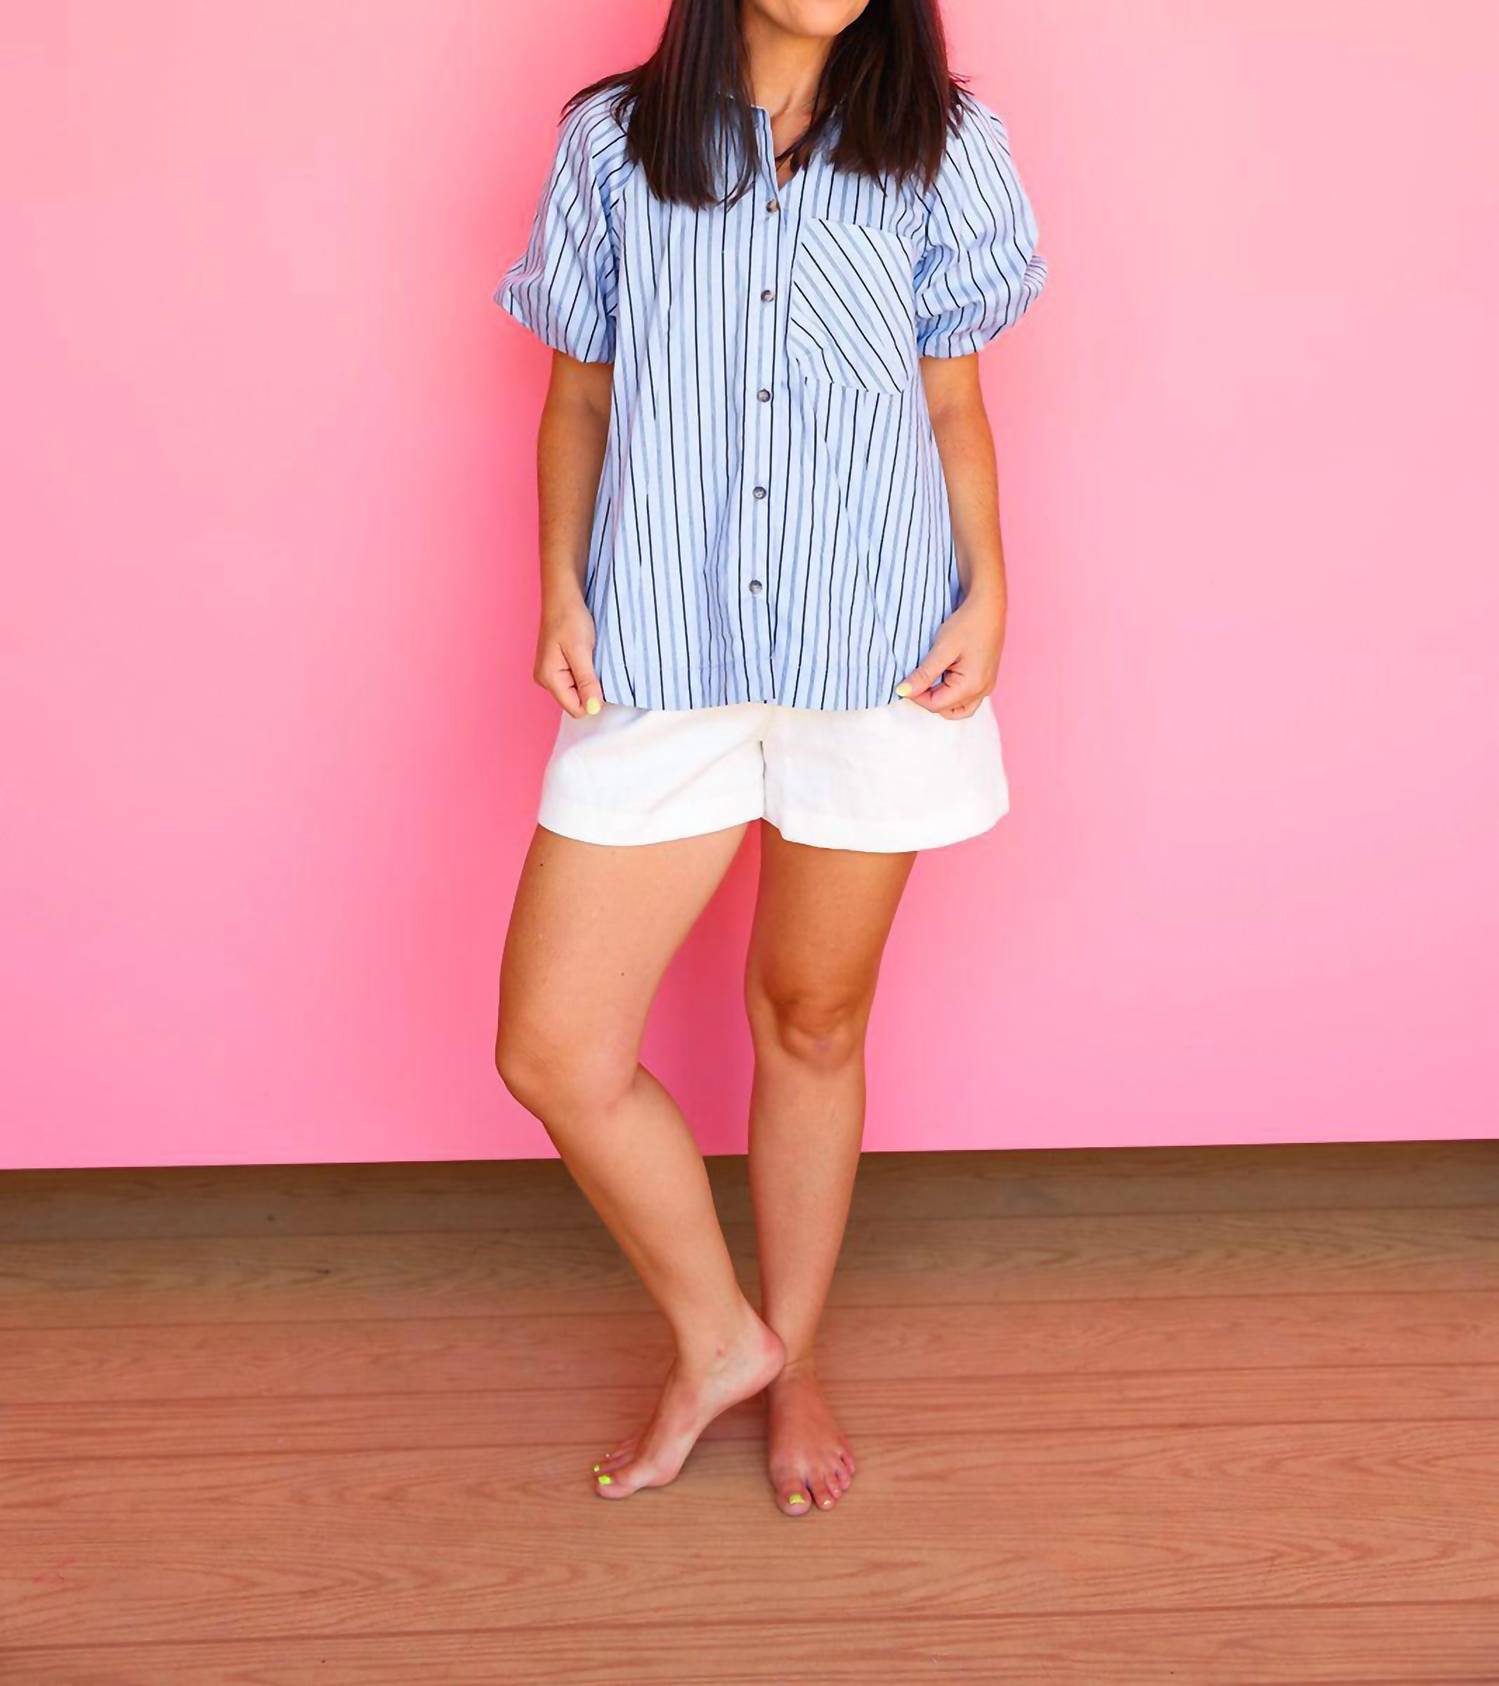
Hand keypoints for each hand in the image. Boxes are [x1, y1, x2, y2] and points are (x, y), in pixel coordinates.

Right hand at [534, 592, 602, 717]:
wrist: (563, 596)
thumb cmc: (569, 618)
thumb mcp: (581, 651)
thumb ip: (586, 682)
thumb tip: (593, 709)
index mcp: (549, 679)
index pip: (576, 709)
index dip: (594, 699)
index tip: (601, 677)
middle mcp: (546, 680)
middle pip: (576, 701)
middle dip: (591, 688)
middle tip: (594, 663)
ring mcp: (551, 674)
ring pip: (578, 691)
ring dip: (589, 678)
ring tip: (590, 656)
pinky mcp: (558, 667)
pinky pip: (576, 680)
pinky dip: (586, 671)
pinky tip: (587, 655)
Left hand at [896, 588, 1005, 717]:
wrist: (988, 606)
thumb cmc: (967, 623)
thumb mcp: (942, 648)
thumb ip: (923, 674)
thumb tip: (903, 692)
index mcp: (972, 686)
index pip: (935, 705)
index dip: (916, 696)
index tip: (905, 681)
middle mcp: (982, 691)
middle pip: (946, 709)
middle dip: (928, 697)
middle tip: (918, 677)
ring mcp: (986, 686)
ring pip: (958, 708)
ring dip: (941, 699)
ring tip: (931, 678)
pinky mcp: (986, 680)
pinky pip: (967, 698)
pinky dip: (952, 693)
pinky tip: (944, 676)